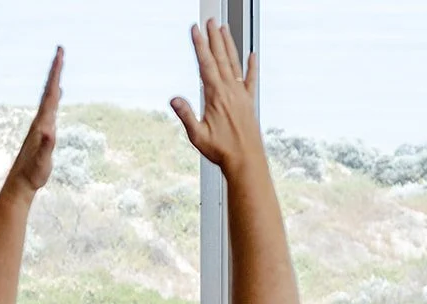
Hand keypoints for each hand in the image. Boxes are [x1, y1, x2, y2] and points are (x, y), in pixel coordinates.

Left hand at [3, 48, 62, 201]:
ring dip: (54, 82)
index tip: (60, 55)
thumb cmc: (32, 174)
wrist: (20, 184)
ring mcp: (40, 127)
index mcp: (41, 124)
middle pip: (49, 92)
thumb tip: (50, 131)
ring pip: (49, 99)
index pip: (50, 95)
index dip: (55, 74)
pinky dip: (55, 98)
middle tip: (61, 51)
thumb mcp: (42, 162)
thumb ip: (47, 146)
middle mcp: (39, 122)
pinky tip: (56, 96)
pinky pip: (50, 110)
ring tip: (59, 68)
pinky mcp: (41, 134)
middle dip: (55, 71)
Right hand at [170, 20, 261, 176]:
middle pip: (221, 58)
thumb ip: (186, 115)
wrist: (246, 159)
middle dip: (214, 38)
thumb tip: (174, 99)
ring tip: (224, 30)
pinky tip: (252, 55)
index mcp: (216, 96)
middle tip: (210, 21)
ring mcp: (241, 94)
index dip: (200, 46)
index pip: (205, 64)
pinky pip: (250, 79)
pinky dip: (251, 66)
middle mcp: (230, 90)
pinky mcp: (249, 101)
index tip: (195, 30)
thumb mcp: (196, 135)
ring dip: (229, 45)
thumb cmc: (220, 150)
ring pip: (234, 63)